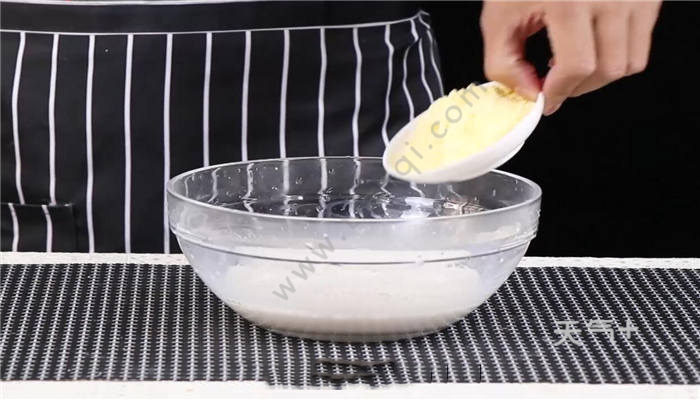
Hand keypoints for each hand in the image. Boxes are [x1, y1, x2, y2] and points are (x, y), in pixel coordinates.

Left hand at [480, 1, 660, 114]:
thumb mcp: (499, 16)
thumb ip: (504, 63)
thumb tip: (529, 94)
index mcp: (569, 0)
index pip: (577, 65)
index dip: (559, 91)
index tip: (546, 98)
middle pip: (608, 69)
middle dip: (578, 87)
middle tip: (555, 83)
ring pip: (630, 62)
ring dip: (598, 75)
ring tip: (570, 63)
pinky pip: (640, 44)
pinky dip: (615, 55)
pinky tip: (588, 44)